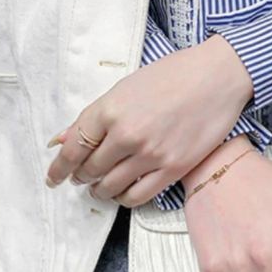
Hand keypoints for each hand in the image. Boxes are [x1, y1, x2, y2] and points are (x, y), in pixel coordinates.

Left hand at [44, 33, 254, 204]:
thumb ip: (96, 115)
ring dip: (101, 189)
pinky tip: (124, 190)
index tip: (54, 175)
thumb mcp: (127, 85)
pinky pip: (137, 197)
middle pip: (90, 169)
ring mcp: (150, 154)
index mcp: (112, 108)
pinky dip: (124, 198)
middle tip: (83, 175)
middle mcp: (127, 133)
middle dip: (82, 175)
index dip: (59, 166)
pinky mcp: (172, 168)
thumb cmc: (174, 73)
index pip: (74, 147)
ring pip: (110, 187)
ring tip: (103, 184)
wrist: (217, 75)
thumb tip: (63, 139)